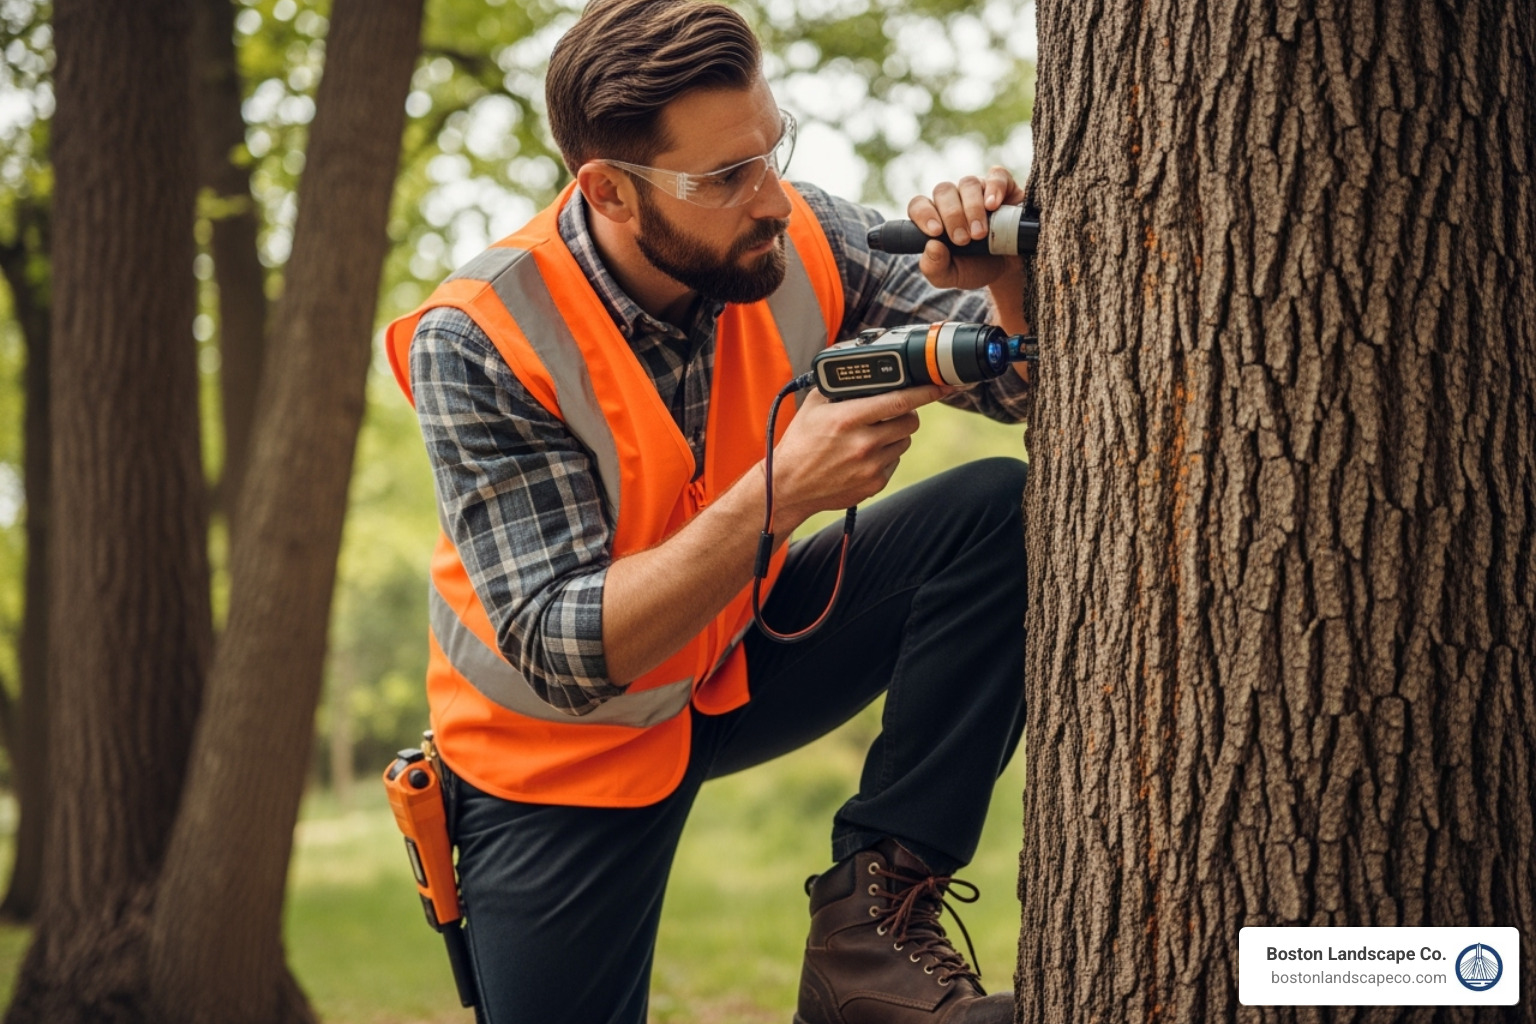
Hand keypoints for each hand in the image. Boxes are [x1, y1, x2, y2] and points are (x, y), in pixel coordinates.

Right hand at [768, 385, 944, 527]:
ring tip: (872, 434)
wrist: (788, 486)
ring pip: (904, 441)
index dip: (925, 392)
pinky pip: (894, 461)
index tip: (941, 386)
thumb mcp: (814, 406)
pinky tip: (864, 455)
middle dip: (905, 413)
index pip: (900, 401)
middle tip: (890, 412)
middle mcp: (863, 444)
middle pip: (910, 421)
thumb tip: (864, 370)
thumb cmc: (800, 443)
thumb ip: (840, 386)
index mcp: (848, 419)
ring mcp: (870, 466)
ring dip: (895, 434)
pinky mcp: (874, 484)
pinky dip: (885, 455)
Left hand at [907, 166, 1026, 290]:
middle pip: (943, 191)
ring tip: (980, 233)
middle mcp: (954, 199)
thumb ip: (934, 267)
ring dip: (973, 208)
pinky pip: (996, 176)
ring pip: (968, 184)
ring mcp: (978, 190)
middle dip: (952, 216)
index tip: (936, 232)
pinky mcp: (1003, 186)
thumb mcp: (951, 276)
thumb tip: (931, 246)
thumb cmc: (975, 268)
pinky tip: (994, 205)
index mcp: (935, 217)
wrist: (1009, 269)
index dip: (924, 214)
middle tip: (963, 240)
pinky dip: (995, 188)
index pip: (919, 205)